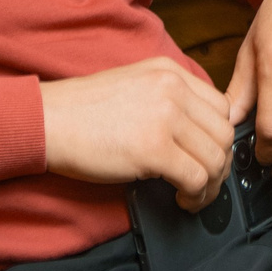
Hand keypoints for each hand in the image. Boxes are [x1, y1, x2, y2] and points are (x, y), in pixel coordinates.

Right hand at [41, 59, 234, 209]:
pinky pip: (196, 178)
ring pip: (216, 158)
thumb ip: (168, 98)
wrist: (47, 120)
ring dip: (210, 184)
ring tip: (192, 194)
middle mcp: (172, 89)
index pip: (221, 106)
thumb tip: (197, 134)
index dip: (219, 139)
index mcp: (169, 71)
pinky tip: (180, 199)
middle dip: (220, 164)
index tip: (209, 156)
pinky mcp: (154, 149)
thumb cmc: (82, 111)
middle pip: (224, 133)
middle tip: (205, 182)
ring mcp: (165, 117)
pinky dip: (195, 195)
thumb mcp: (134, 86)